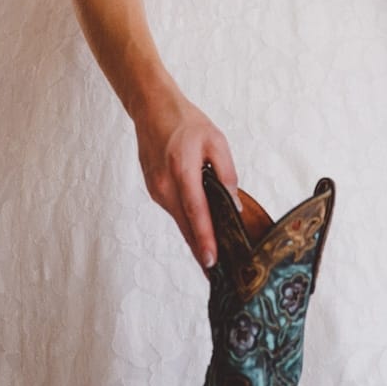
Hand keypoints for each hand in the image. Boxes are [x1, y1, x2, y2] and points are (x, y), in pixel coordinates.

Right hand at [134, 91, 238, 270]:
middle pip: (185, 226)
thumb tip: (234, 203)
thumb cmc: (186, 122)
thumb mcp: (216, 141)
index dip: (204, 239)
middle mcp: (165, 186)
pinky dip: (187, 223)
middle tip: (216, 276)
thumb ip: (226, 173)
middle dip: (201, 251)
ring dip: (194, 238)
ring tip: (213, 258)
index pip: (196, 212)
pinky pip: (174, 212)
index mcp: (182, 171)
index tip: (211, 262)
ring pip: (179, 221)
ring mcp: (156, 190)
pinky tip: (201, 231)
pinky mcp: (154, 190)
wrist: (152, 109)